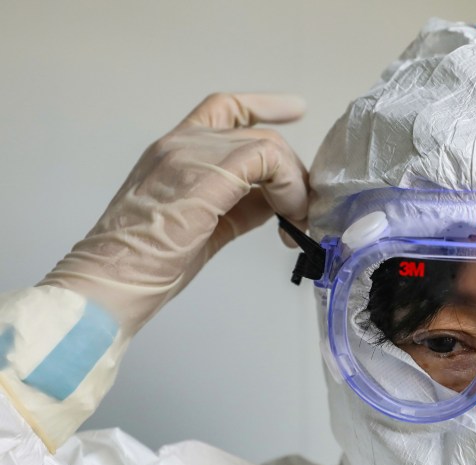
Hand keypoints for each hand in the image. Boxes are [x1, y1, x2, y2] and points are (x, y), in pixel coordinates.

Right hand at [39, 92, 309, 333]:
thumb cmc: (146, 266)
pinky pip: (266, 160)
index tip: (296, 109)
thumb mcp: (202, 226)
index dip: (264, 105)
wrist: (108, 283)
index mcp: (171, 151)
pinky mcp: (204, 177)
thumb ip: (238, 205)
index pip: (223, 109)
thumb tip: (276, 202)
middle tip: (301, 216)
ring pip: (268, 145)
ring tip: (295, 224)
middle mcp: (179, 144)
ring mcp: (189, 156)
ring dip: (293, 185)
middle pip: (258, 134)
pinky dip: (288, 189)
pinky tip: (288, 219)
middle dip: (291, 174)